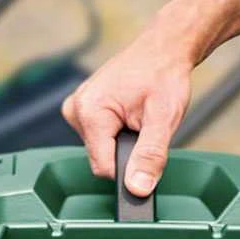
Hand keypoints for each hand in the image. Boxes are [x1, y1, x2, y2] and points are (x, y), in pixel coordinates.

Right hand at [62, 24, 193, 196]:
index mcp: (89, 111)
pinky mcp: (83, 111)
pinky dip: (118, 134)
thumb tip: (138, 189)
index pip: (104, 168)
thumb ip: (150, 156)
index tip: (147, 153)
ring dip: (124, 142)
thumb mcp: (163, 119)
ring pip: (102, 151)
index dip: (130, 168)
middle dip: (127, 151)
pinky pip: (100, 139)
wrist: (163, 50)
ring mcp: (76, 110)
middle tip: (145, 126)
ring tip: (139, 117)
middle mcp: (76, 110)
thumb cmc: (164, 75)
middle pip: (102, 160)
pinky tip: (130, 116)